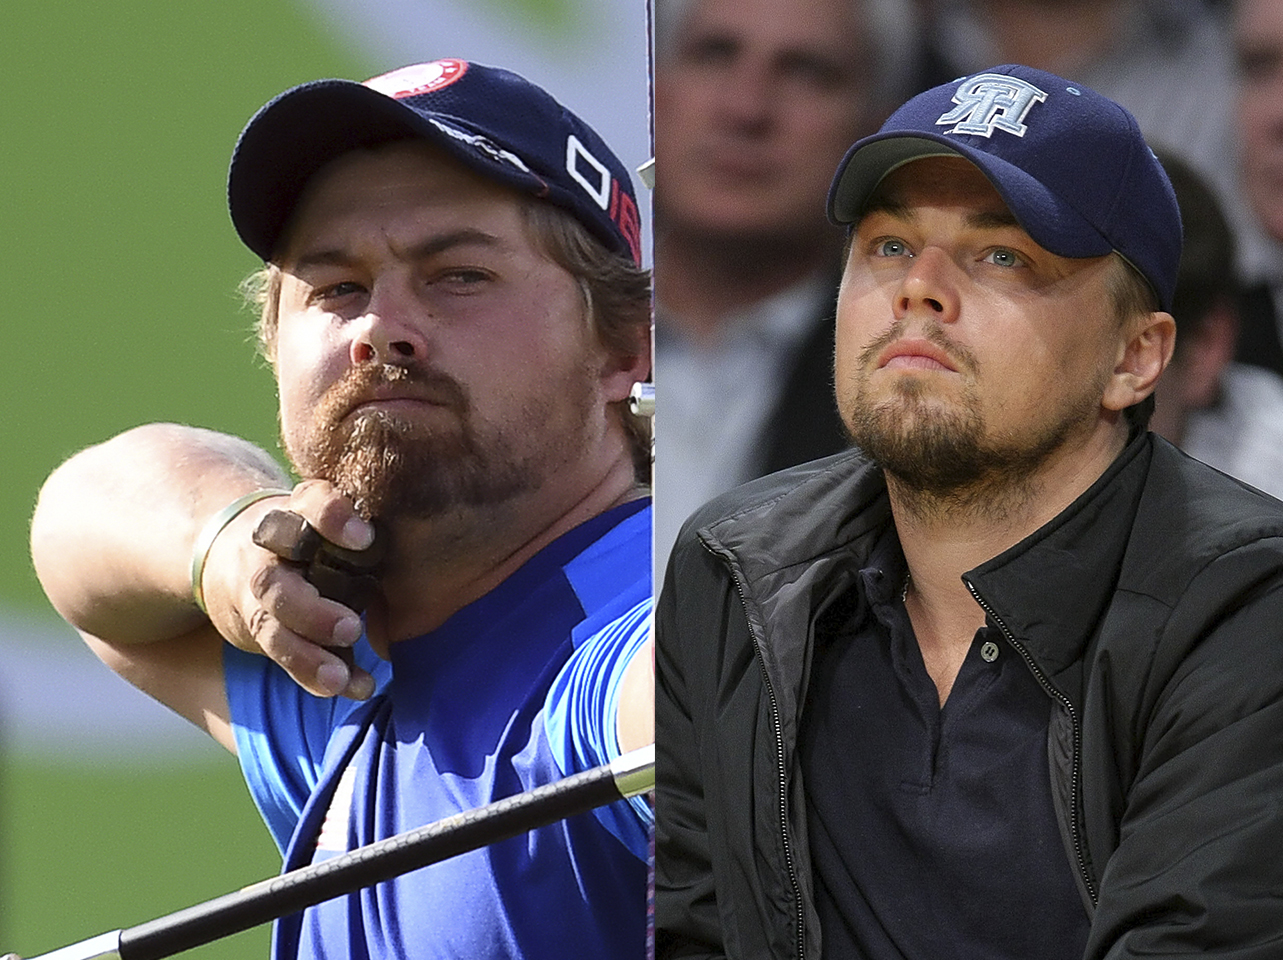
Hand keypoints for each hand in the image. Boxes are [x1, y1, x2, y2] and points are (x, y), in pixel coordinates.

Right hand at [200, 479, 380, 698]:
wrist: (240, 555)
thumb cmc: (317, 535)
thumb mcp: (335, 520)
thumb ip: (365, 536)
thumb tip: (432, 557)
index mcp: (298, 513)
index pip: (310, 504)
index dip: (332, 519)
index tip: (365, 538)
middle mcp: (269, 554)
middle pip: (275, 581)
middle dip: (310, 610)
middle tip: (351, 628)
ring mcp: (259, 595)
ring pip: (272, 626)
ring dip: (307, 655)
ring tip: (339, 677)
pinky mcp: (261, 629)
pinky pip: (284, 657)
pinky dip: (315, 676)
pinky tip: (353, 687)